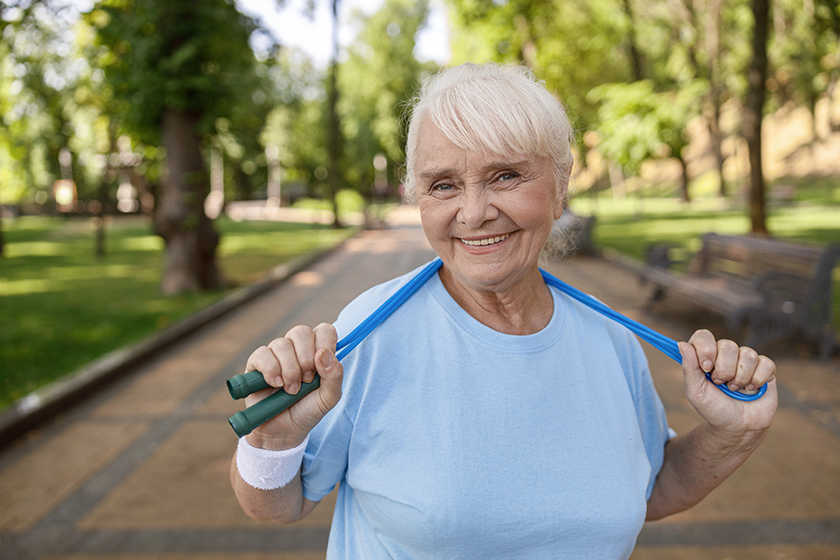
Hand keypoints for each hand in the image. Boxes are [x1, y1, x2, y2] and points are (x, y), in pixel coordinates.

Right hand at [243, 323, 342, 450]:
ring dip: (289, 370)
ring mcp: (276, 353)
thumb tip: (323, 353)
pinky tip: (275, 384)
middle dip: (306, 359)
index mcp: (318, 351)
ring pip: (282, 344)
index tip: (322, 366)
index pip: (324, 330)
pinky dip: (271, 370)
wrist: (283, 431)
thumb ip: (334, 375)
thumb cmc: (308, 410)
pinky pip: (263, 354)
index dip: (325, 344)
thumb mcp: (329, 397)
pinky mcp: (257, 362)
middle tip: (307, 380)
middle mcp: (297, 348)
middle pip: (302, 332)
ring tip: (291, 390)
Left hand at [678, 329, 776, 444]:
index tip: (706, 368)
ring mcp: (746, 361)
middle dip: (724, 370)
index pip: (704, 336)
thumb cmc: (714, 409)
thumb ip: (689, 367)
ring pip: (747, 354)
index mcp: (706, 357)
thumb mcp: (696, 391)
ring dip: (740, 378)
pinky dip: (757, 380)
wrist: (737, 427)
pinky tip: (751, 389)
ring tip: (735, 389)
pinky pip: (765, 363)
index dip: (706, 348)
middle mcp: (725, 355)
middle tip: (721, 384)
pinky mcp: (765, 368)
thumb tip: (681, 344)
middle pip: (727, 345)